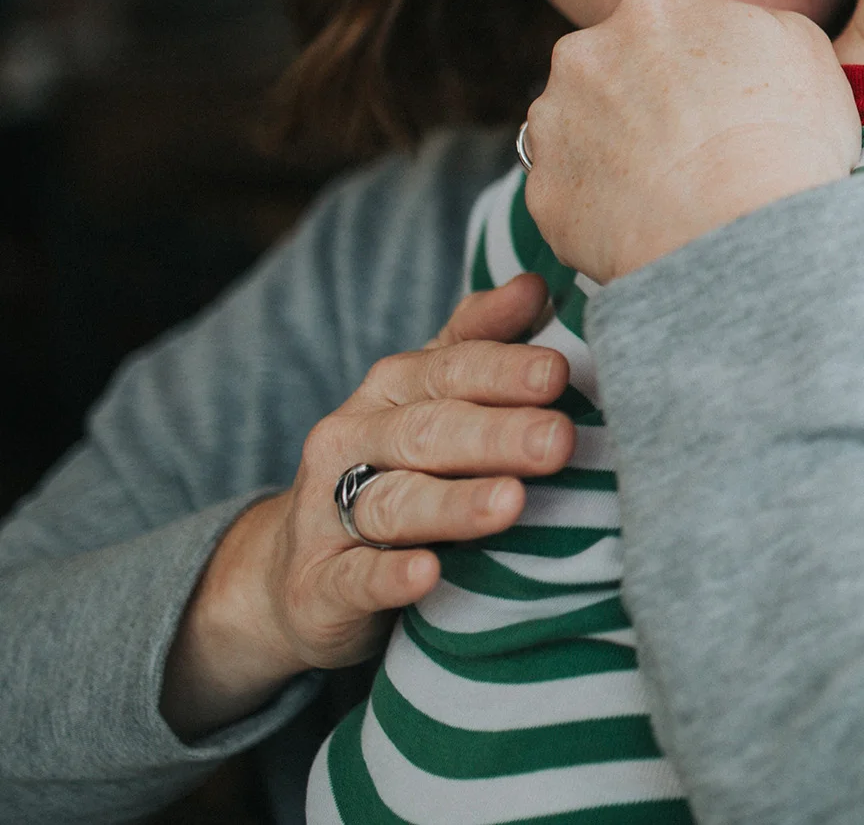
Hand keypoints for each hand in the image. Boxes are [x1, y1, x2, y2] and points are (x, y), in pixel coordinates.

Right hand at [160, 275, 575, 738]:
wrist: (296, 580)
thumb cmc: (392, 474)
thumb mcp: (427, 402)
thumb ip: (477, 343)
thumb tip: (536, 284)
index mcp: (391, 392)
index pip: (450, 370)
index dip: (503, 370)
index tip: (559, 372)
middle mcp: (354, 442)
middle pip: (428, 433)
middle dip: (496, 436)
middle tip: (558, 440)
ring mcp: (328, 514)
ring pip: (395, 503)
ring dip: (454, 503)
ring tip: (511, 503)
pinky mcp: (318, 587)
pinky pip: (353, 579)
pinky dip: (388, 578)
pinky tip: (427, 575)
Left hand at [522, 0, 862, 283]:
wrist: (741, 231)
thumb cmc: (785, 137)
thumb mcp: (803, 47)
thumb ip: (754, 23)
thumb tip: (734, 35)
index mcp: (649, 7)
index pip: (662, 27)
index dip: (692, 68)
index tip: (715, 103)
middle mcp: (584, 53)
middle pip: (609, 72)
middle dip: (639, 102)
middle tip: (690, 146)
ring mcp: (554, 124)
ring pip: (579, 131)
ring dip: (611, 151)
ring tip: (668, 190)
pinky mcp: (542, 194)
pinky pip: (570, 197)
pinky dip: (600, 209)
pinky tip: (645, 223)